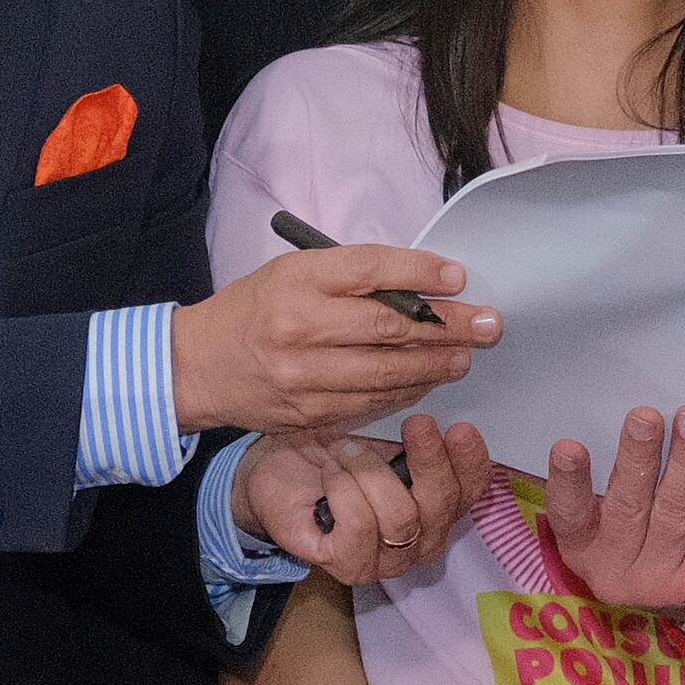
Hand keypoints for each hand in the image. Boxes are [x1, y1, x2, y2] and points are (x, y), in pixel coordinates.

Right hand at [173, 250, 496, 438]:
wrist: (198, 366)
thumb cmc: (254, 309)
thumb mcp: (293, 273)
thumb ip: (351, 277)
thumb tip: (422, 284)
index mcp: (296, 281)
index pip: (369, 270)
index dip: (420, 273)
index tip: (458, 277)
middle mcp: (300, 328)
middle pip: (389, 326)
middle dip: (447, 327)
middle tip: (486, 325)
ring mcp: (305, 378)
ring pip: (387, 373)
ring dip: (435, 365)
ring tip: (465, 356)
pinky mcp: (309, 414)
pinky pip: (371, 404)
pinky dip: (405, 392)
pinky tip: (427, 381)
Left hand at [240, 415, 494, 587]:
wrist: (278, 465)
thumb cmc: (337, 450)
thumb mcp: (384, 435)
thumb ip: (422, 437)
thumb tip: (453, 420)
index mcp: (437, 510)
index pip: (471, 493)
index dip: (471, 463)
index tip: (460, 428)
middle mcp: (418, 543)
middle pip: (441, 508)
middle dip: (430, 461)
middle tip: (417, 423)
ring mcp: (383, 561)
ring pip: (400, 517)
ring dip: (370, 471)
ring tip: (346, 449)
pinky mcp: (347, 565)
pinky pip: (359, 527)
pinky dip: (343, 490)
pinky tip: (330, 474)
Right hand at [542, 404, 684, 631]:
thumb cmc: (653, 534)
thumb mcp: (618, 520)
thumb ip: (616, 479)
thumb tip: (630, 422)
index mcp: (585, 552)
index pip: (570, 517)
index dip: (567, 482)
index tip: (567, 446)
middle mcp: (619, 574)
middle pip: (628, 508)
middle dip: (638, 457)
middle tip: (645, 417)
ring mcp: (665, 583)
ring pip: (677, 509)